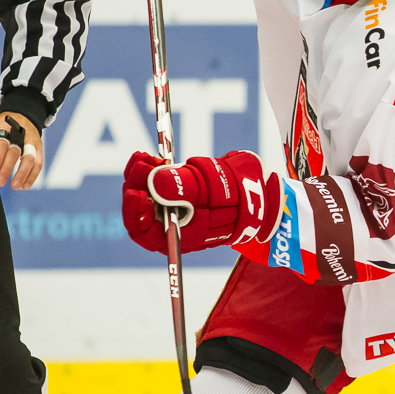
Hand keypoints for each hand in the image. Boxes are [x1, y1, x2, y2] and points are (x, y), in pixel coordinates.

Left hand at [0, 112, 42, 189]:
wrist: (22, 117)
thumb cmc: (1, 128)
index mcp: (5, 128)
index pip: (2, 144)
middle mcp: (21, 135)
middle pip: (15, 153)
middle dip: (8, 168)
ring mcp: (32, 142)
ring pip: (30, 159)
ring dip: (23, 174)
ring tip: (15, 186)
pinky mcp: (39, 149)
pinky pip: (38, 164)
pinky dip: (32, 176)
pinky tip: (25, 186)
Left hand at [121, 150, 280, 253]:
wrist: (259, 191)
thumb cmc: (240, 198)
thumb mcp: (215, 192)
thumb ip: (184, 189)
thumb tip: (153, 183)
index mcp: (177, 237)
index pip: (144, 231)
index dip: (135, 212)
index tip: (136, 191)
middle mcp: (169, 226)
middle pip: (138, 211)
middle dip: (137, 186)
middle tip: (143, 164)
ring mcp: (170, 209)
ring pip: (143, 195)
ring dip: (140, 175)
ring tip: (147, 157)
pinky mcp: (173, 193)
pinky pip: (151, 184)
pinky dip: (148, 170)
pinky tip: (151, 156)